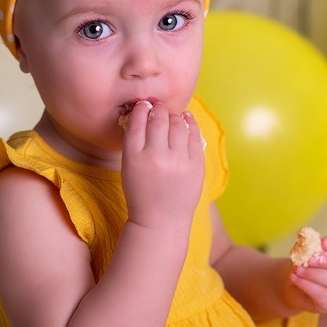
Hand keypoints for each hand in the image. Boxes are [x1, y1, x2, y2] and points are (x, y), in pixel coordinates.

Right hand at [120, 101, 204, 232]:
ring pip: (178, 125)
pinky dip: (190, 123)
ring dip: (174, 116)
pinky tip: (186, 118)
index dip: (141, 109)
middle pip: (159, 120)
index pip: (137, 122)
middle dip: (159, 110)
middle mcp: (156, 156)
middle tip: (158, 108)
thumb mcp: (129, 167)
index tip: (144, 105)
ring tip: (171, 116)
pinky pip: (195, 136)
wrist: (160, 221)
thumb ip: (135, 142)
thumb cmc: (142, 192)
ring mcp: (178, 161)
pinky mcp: (196, 166)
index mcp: (134, 157)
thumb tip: (145, 113)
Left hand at [287, 235, 326, 313]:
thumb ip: (307, 244)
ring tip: (298, 269)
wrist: (294, 287)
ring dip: (315, 274)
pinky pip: (323, 295)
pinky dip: (307, 285)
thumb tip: (303, 233)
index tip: (323, 242)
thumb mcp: (306, 253)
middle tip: (309, 259)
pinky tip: (295, 278)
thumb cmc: (305, 266)